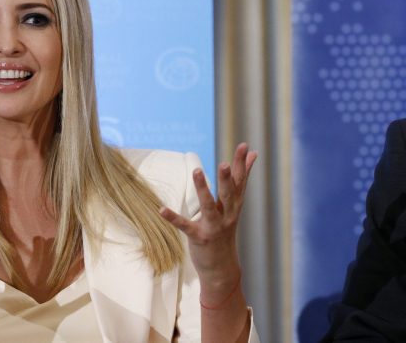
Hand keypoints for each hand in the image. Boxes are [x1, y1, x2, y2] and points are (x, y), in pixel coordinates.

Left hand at [160, 143, 256, 286]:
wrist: (222, 268)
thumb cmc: (225, 231)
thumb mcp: (233, 207)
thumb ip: (238, 182)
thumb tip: (253, 157)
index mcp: (234, 206)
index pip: (240, 182)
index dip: (242, 164)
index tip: (245, 146)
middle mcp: (227, 216)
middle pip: (228, 193)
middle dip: (227, 178)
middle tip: (224, 163)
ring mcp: (213, 227)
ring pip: (209, 206)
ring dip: (203, 190)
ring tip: (197, 172)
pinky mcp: (199, 238)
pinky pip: (185, 226)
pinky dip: (173, 217)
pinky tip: (162, 209)